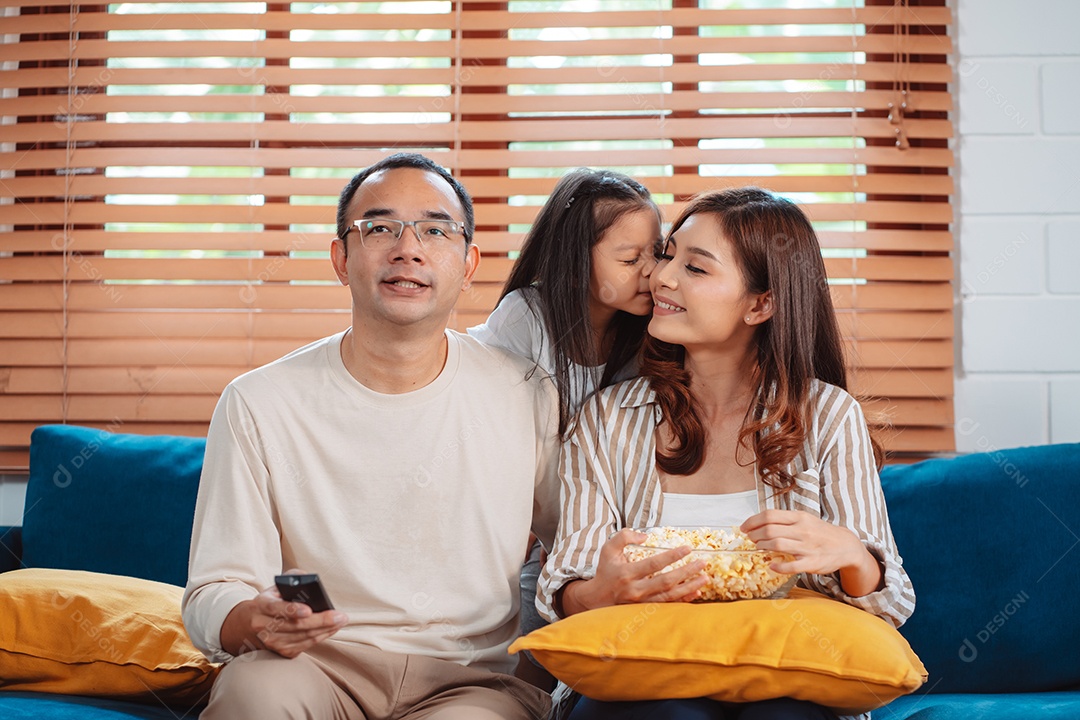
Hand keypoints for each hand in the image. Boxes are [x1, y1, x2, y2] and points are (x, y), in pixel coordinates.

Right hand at [220, 582, 348, 658]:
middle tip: (340, 616)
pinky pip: (305, 646)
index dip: (292, 610)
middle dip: (321, 621)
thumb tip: (309, 579)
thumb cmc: (270, 601)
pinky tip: (331, 629)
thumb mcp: (276, 586)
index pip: (275, 608)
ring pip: (303, 637)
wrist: (249, 624)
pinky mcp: (280, 651)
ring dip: (325, 630)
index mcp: (261, 605)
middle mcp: (263, 626)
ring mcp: (271, 641)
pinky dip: (321, 637)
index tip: (308, 610)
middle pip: (295, 626)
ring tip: (340, 621)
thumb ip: (293, 578)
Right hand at [560, 528, 707, 615]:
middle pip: (666, 582)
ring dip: (689, 587)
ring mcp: (641, 603)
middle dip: (687, 572)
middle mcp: (635, 590)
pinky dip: (683, 600)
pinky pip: (669, 606)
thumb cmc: (606, 571)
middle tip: (703, 563)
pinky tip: (696, 593)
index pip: (654, 564)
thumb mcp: (608, 549)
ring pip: (670, 596)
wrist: (597, 599)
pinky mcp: (646, 610)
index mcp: (626, 573)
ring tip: (705, 578)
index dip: (672, 556)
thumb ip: (624, 537)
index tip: (687, 549)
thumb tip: (645, 535)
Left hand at [740, 510, 882, 595]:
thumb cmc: (820, 532)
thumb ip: (785, 521)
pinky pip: (791, 565)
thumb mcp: (804, 519)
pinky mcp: (812, 562)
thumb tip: (759, 523)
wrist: (846, 546)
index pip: (770, 515)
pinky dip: (778, 566)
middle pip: (770, 530)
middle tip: (750, 539)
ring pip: (777, 544)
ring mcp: (807, 547)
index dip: (753, 521)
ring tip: (758, 548)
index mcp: (799, 517)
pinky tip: (771, 565)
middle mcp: (802, 530)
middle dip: (755, 535)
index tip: (744, 527)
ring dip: (763, 547)